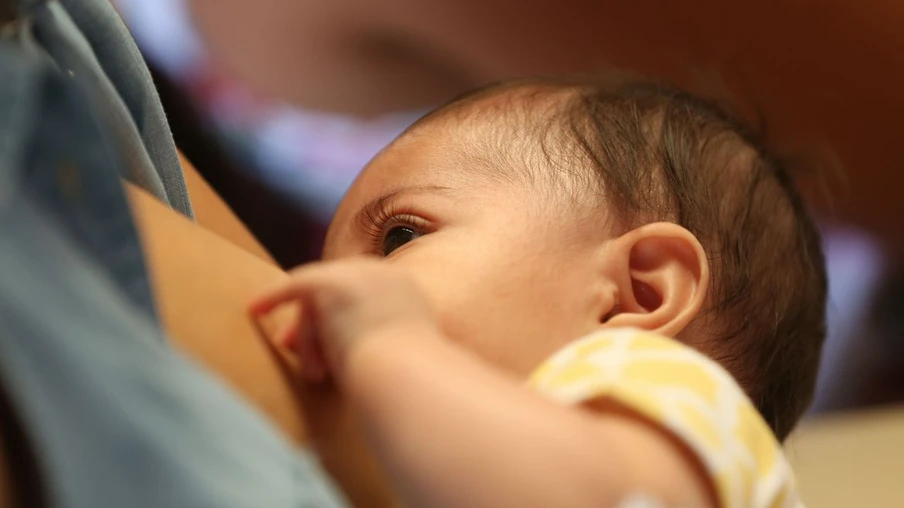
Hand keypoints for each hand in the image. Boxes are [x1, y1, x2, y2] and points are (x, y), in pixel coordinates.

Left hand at [248, 258, 438, 382]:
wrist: (405, 377)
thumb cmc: (404, 381)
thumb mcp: (395, 354)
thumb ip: (374, 344)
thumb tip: (343, 354)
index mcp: (404, 290)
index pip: (362, 293)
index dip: (338, 315)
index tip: (327, 339)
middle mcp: (381, 274)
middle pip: (337, 290)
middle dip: (314, 318)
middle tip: (292, 345)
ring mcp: (356, 274)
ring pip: (317, 300)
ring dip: (308, 335)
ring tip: (307, 367)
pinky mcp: (330, 283)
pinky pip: (294, 287)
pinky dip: (273, 298)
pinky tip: (255, 310)